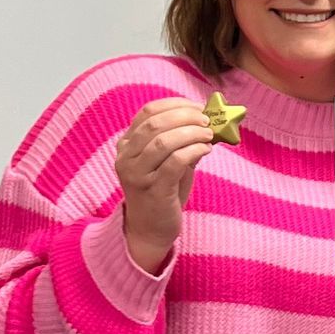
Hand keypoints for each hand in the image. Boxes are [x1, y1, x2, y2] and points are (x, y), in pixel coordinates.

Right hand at [114, 98, 215, 270]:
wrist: (150, 229)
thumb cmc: (163, 189)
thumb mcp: (168, 159)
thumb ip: (182, 138)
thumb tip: (208, 118)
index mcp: (127, 143)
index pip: (148, 111)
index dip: (176, 104)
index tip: (198, 107)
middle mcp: (126, 157)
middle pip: (155, 123)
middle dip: (186, 117)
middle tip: (207, 120)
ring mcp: (137, 174)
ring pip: (164, 141)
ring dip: (192, 133)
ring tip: (208, 135)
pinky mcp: (153, 189)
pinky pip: (175, 161)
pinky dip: (194, 150)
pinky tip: (206, 150)